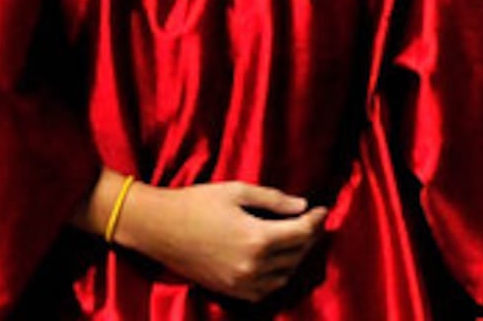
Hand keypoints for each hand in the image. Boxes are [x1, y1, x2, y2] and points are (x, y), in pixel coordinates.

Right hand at [114, 180, 327, 302]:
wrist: (160, 228)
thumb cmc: (197, 203)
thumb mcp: (237, 191)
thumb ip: (273, 199)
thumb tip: (302, 206)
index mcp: (257, 238)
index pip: (301, 233)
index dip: (316, 220)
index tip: (323, 208)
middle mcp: (253, 266)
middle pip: (297, 254)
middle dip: (310, 236)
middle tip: (314, 220)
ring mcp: (242, 283)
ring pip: (285, 275)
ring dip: (297, 257)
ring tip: (300, 238)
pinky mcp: (231, 291)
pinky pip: (267, 290)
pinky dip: (280, 275)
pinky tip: (280, 260)